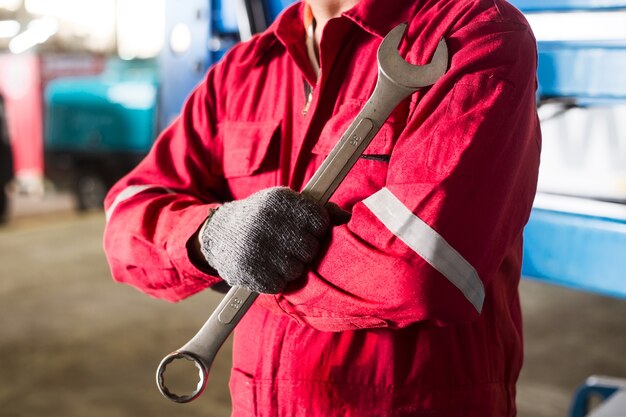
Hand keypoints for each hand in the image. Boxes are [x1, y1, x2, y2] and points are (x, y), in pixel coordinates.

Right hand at [199, 187, 329, 292]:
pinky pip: (279, 285)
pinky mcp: (246, 271)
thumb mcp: (287, 205)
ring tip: (277, 257)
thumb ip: (320, 210)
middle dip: (304, 251)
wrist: (217, 233)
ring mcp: (254, 247)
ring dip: (291, 268)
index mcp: (279, 201)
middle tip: (291, 247)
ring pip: (296, 270)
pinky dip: (276, 281)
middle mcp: (266, 222)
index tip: (307, 231)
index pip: (319, 222)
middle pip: (310, 249)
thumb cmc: (263, 218)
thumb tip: (349, 218)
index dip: (317, 231)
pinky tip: (267, 268)